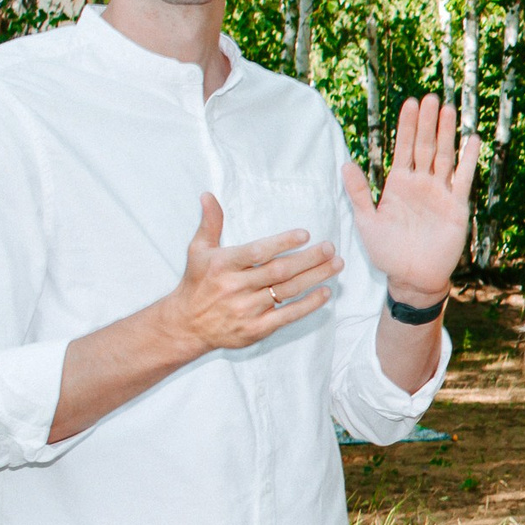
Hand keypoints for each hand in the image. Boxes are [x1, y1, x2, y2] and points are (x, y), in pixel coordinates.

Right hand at [162, 193, 341, 353]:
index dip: (282, 243)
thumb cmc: (197, 282)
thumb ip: (210, 223)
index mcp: (223, 265)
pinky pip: (287, 316)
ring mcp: (246, 309)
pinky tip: (326, 292)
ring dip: (315, 277)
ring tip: (336, 264)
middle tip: (330, 247)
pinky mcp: (256, 329)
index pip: (257, 252)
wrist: (187, 325)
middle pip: (279, 271)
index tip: (305, 234)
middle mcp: (235, 287)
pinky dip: (309, 305)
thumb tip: (208, 195)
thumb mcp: (198, 250)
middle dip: (309, 259)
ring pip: (288, 291)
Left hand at [344, 93, 479, 306]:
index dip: (406, 126)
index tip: (410, 102)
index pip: (403, 148)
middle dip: (428, 122)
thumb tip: (345, 164)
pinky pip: (463, 179)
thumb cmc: (387, 252)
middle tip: (432, 97)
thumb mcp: (367, 222)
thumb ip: (359, 193)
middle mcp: (421, 184)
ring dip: (447, 133)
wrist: (412, 277)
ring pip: (444, 156)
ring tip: (449, 109)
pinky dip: (468, 160)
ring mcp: (440, 193)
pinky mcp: (456, 206)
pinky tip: (472, 140)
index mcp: (398, 184)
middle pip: (425, 145)